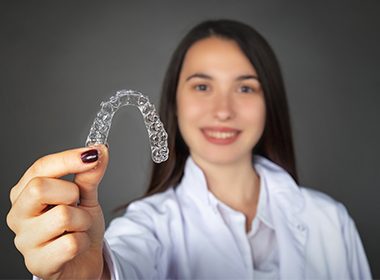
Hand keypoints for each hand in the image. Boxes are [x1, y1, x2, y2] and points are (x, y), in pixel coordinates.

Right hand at [6, 145, 109, 278]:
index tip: (93, 154)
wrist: (84, 260)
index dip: (67, 158)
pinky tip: (76, 245)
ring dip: (82, 220)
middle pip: (39, 187)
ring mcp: (25, 241)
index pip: (40, 167)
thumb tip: (99, 150)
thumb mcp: (86, 197)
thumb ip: (89, 175)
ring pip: (62, 216)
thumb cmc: (79, 228)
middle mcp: (19, 215)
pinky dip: (83, 242)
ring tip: (79, 227)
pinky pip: (70, 243)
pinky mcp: (38, 264)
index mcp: (25, 194)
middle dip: (71, 193)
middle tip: (77, 203)